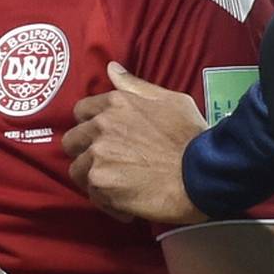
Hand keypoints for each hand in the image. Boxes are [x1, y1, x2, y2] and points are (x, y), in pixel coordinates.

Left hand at [63, 64, 205, 225]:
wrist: (201, 173)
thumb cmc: (192, 135)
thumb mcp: (170, 100)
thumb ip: (135, 87)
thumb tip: (111, 69)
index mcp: (115, 103)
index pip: (80, 111)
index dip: (90, 126)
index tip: (104, 139)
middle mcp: (100, 126)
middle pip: (72, 142)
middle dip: (85, 153)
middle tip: (109, 165)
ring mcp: (97, 154)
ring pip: (78, 170)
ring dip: (95, 178)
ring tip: (119, 186)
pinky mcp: (99, 182)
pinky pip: (93, 195)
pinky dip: (109, 202)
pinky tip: (128, 205)